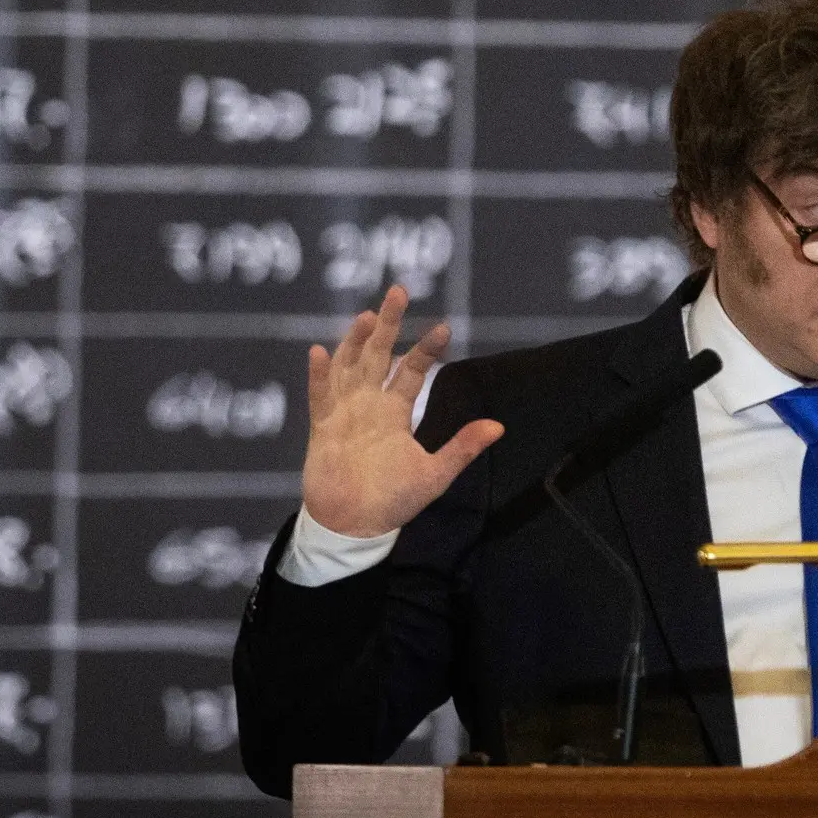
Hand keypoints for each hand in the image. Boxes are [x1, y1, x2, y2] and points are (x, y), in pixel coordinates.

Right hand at [300, 285, 503, 538]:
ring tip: (366, 315)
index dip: (426, 350)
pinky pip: (319, 397)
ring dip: (355, 341)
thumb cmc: (394, 500)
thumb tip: (499, 426)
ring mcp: (344, 413)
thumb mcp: (435, 474)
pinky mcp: (322, 428)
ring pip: (349, 367)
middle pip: (379, 355)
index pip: (412, 371)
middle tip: (399, 291)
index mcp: (396, 412)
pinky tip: (319, 351)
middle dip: (388, 324)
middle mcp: (370, 405)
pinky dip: (318, 375)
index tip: (444, 328)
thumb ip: (462, 448)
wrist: (356, 526)